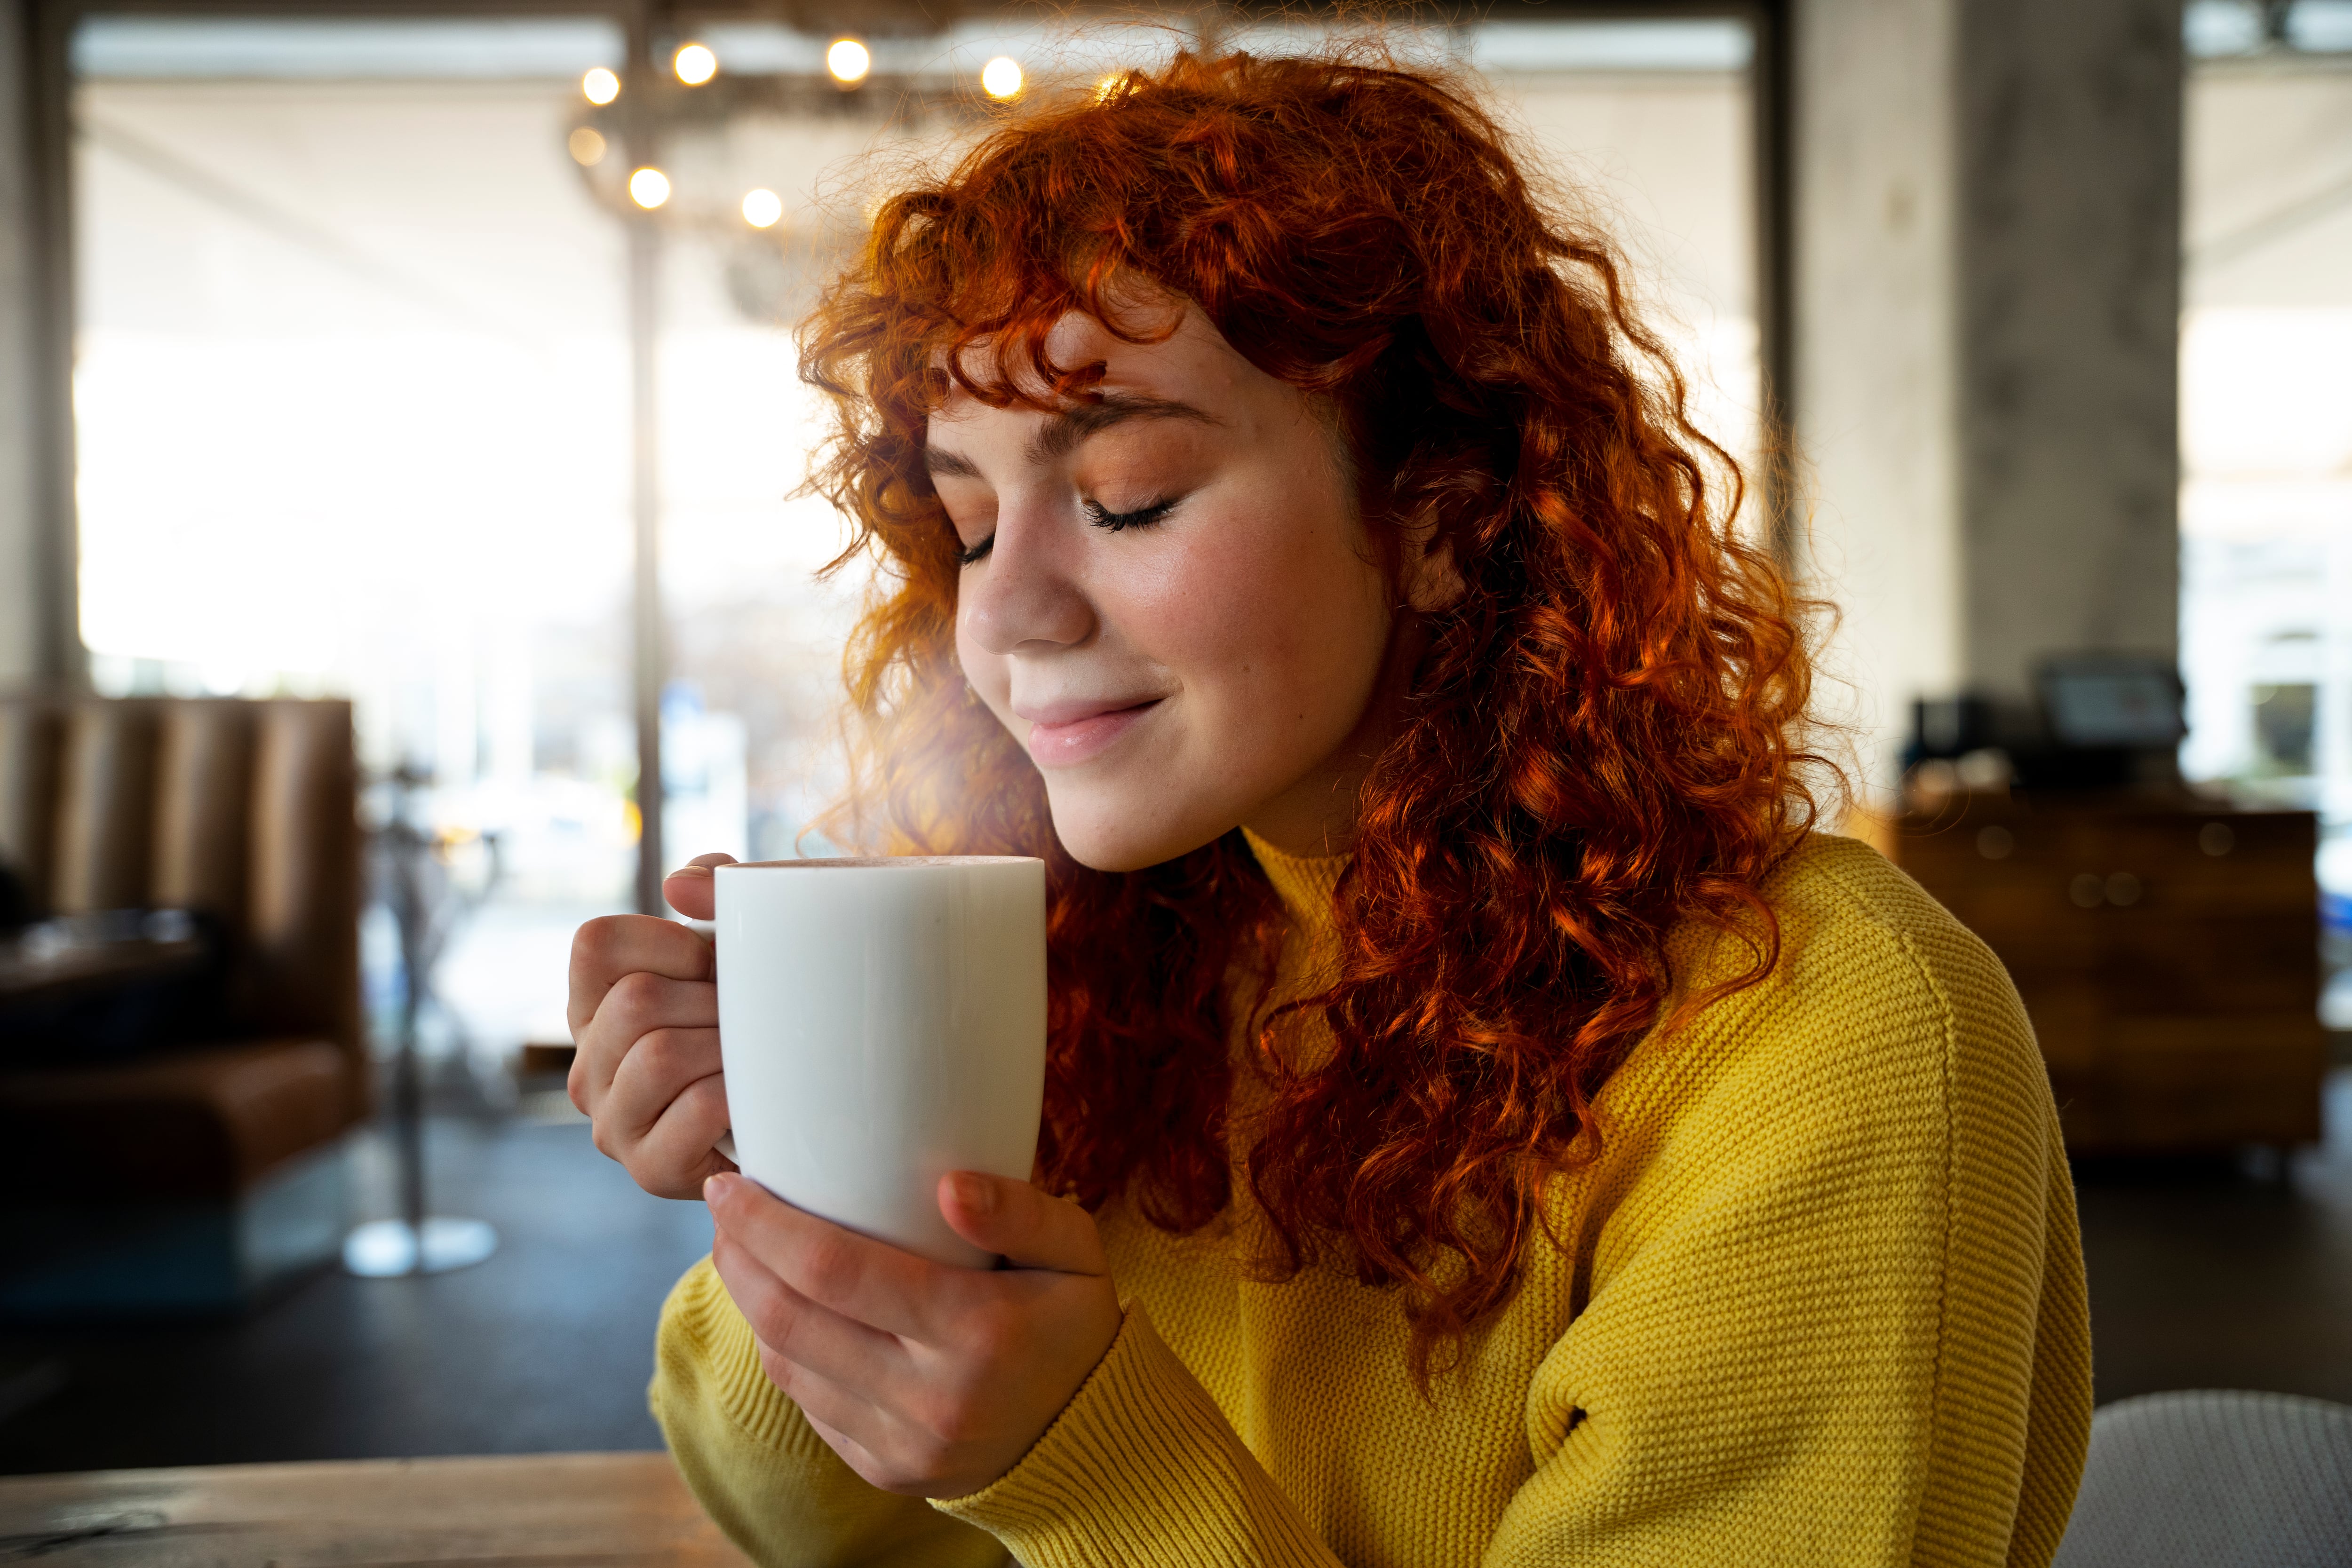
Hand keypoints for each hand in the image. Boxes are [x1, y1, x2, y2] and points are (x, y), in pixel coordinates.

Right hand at [567, 852, 738, 1198]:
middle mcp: (586, 1066)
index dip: (668, 941)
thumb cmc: (761, 1019)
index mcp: (592, 1005)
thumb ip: (715, 889)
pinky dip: (739, 1092)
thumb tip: (679, 886)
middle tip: (747, 1017)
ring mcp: (612, 1123)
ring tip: (751, 1054)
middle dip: (710, 1000)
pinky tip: (755, 1095)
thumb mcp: (741, 942)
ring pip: (660, 1054)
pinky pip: (696, 1108)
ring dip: (725, 1046)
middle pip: (635, 1001)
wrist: (804, 1120)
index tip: (713, 963)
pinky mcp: (650, 1170)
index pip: (596, 943)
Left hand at [705, 1168, 1122, 1498]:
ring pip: (789, 1367)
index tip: (730, 1186)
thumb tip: (950, 1187)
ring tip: (741, 1251)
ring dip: (750, 1304)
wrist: (1091, 1435)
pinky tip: (781, 1310)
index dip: (769, 1225)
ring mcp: (903, 1444)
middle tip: (723, 1211)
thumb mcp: (1076, 1252)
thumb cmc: (1074, 1322)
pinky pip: (809, 1406)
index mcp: (975, 1331)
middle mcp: (931, 1397)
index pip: (838, 1270)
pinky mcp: (885, 1470)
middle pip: (794, 1321)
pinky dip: (783, 1352)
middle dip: (741, 1259)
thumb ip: (1021, 1211)